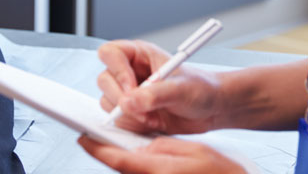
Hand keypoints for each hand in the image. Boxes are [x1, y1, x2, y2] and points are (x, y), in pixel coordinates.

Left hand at [78, 136, 244, 173]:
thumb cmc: (224, 173)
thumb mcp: (195, 149)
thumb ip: (165, 146)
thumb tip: (142, 148)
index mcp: (161, 171)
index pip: (119, 160)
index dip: (98, 149)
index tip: (84, 138)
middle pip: (121, 170)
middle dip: (111, 155)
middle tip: (100, 139)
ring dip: (126, 163)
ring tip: (126, 148)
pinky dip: (138, 169)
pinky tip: (144, 160)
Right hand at [96, 40, 222, 134]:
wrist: (211, 109)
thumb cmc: (200, 88)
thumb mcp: (181, 88)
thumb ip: (154, 94)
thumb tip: (128, 102)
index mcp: (140, 54)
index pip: (111, 53)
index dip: (117, 71)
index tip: (132, 89)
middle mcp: (130, 71)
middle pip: (104, 80)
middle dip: (122, 99)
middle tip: (144, 110)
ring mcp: (128, 92)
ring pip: (108, 102)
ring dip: (129, 115)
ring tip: (154, 117)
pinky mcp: (131, 111)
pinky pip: (118, 120)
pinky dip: (133, 125)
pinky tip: (153, 123)